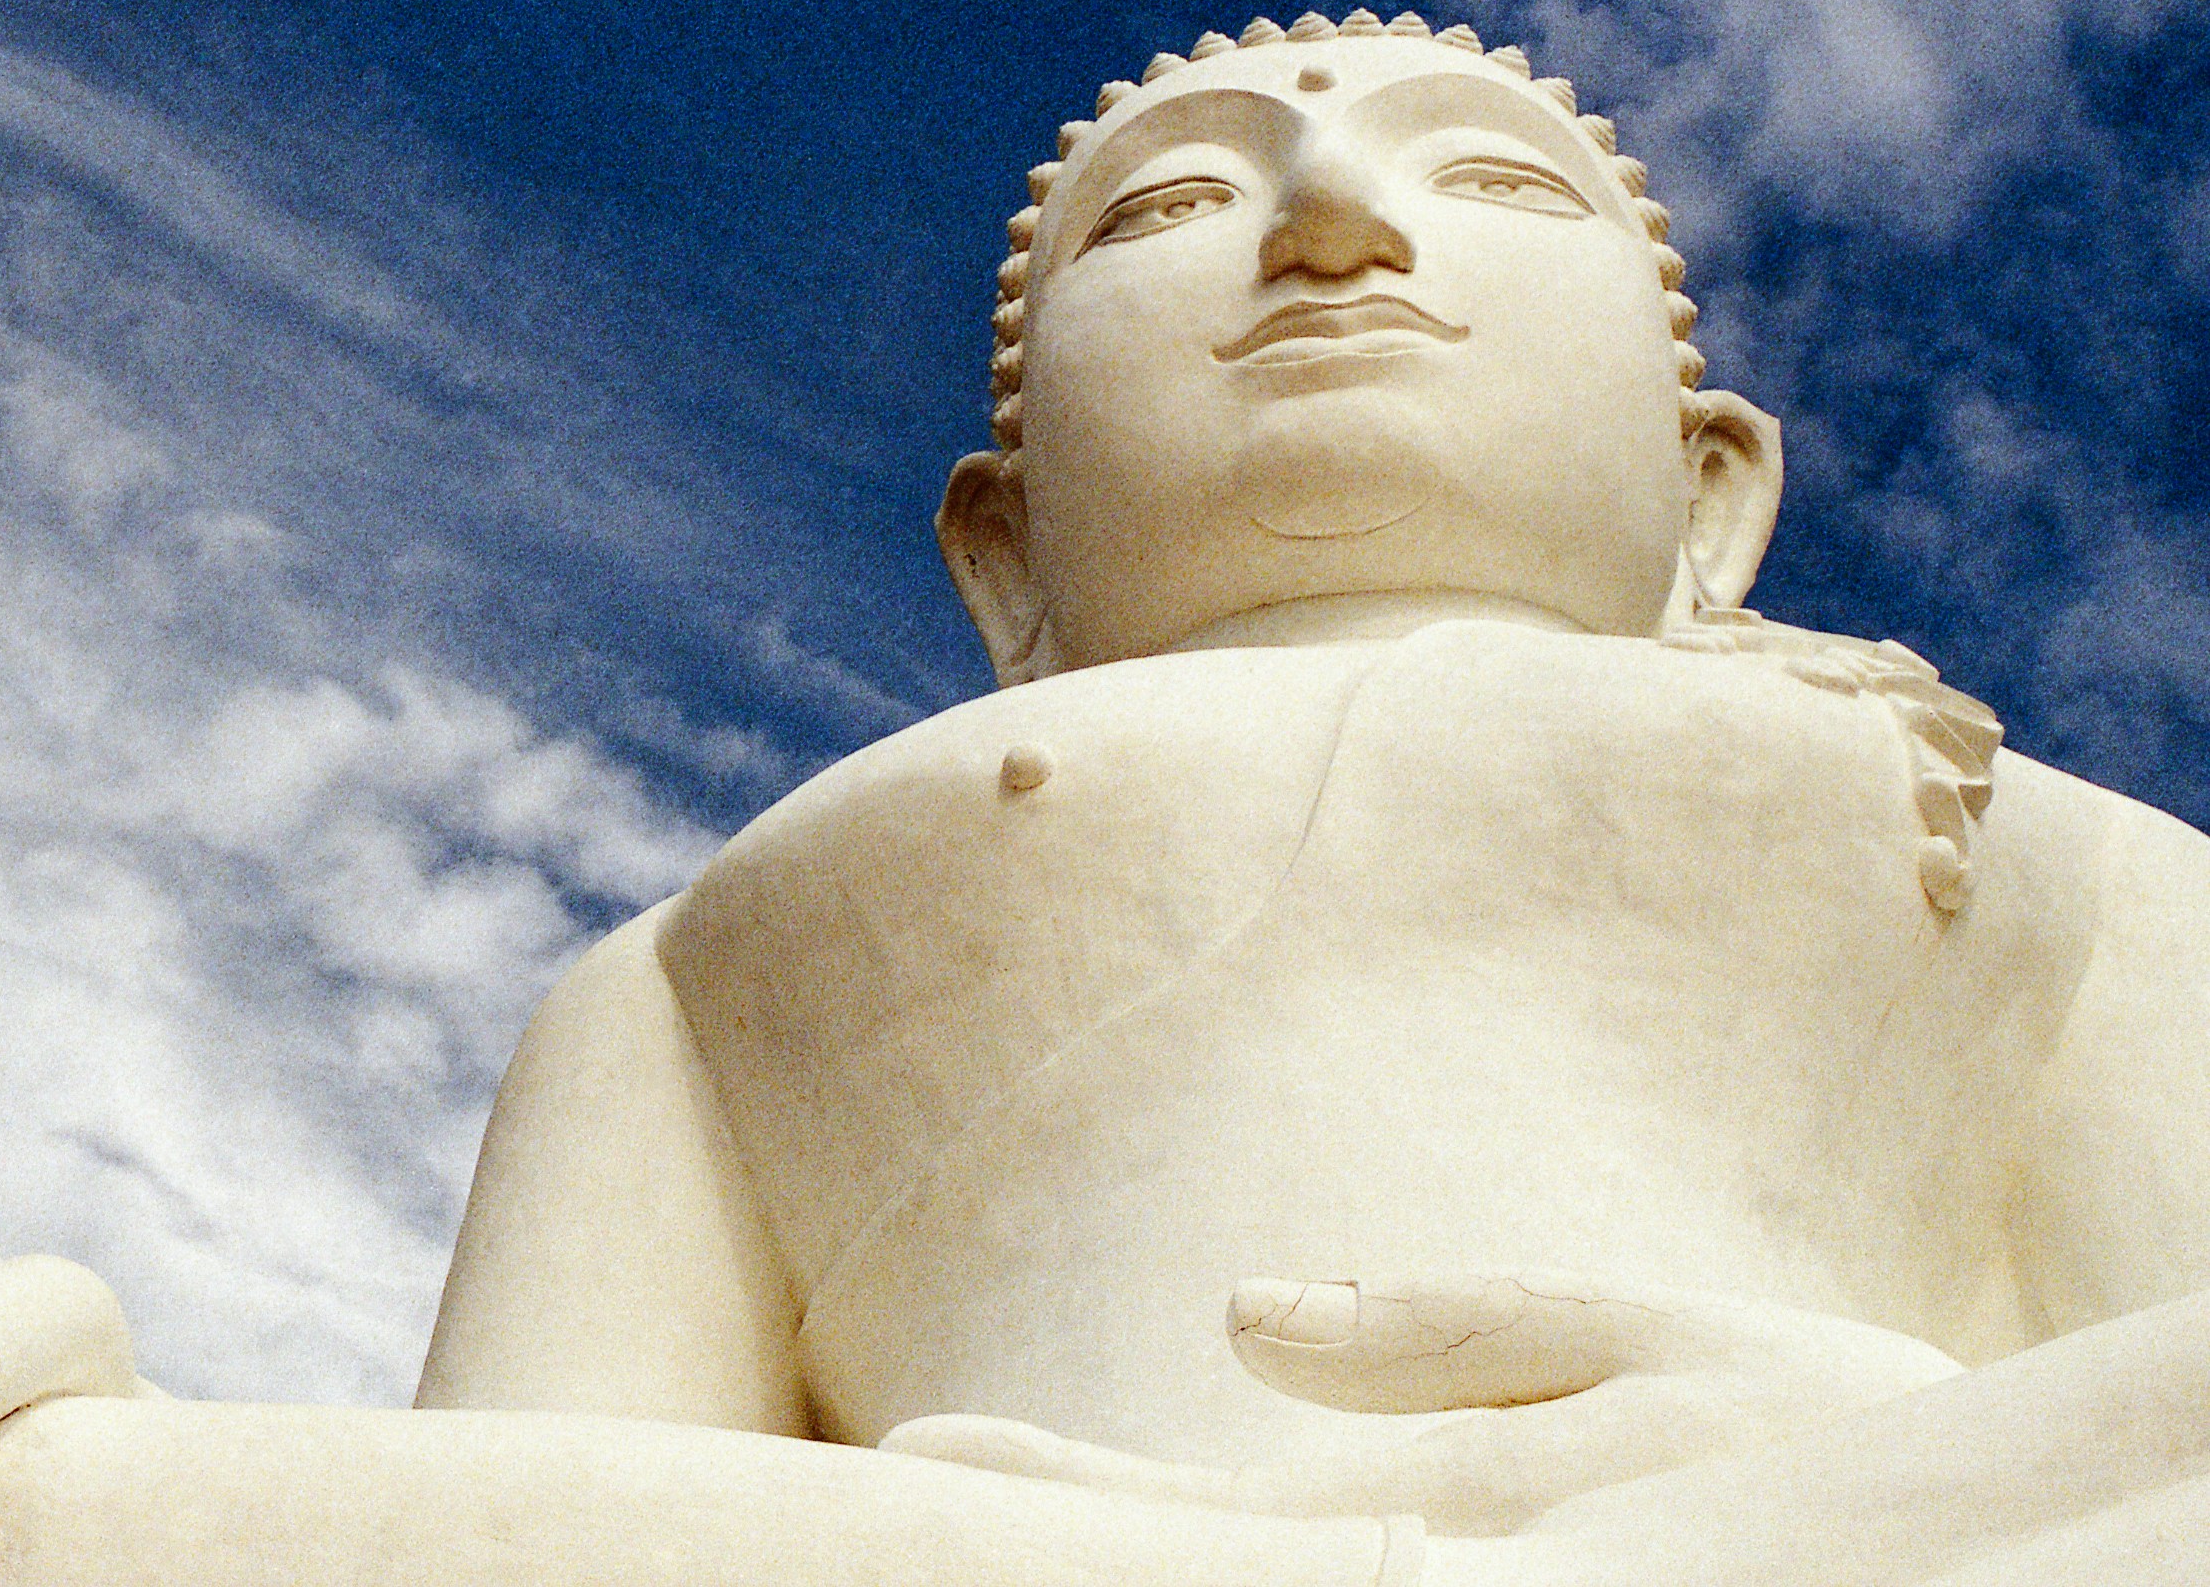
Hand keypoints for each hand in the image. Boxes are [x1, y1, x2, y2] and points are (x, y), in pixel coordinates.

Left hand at [886, 1270, 1960, 1534]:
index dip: (1048, 1495)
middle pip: (1199, 1585)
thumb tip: (1233, 1316)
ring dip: (1116, 1565)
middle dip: (1039, 1547)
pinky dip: (1225, 1578)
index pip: (1202, 1526)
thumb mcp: (1643, 1345)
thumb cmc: (1823, 1428)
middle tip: (883, 1499)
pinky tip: (1147, 1559)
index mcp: (1463, 1509)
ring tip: (960, 1522)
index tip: (913, 1458)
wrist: (1993, 1555)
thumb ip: (1441, 1338)